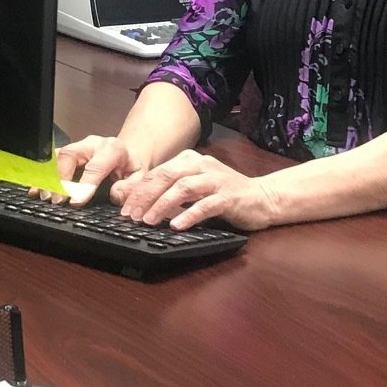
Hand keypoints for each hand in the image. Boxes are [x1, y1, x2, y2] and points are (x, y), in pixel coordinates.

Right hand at [32, 134, 150, 204]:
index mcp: (113, 149)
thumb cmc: (131, 168)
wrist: (127, 154)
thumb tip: (115, 195)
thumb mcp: (140, 177)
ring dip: (49, 178)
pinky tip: (35, 190)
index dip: (85, 183)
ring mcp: (77, 147)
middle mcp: (92, 144)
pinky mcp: (67, 153)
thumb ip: (130, 187)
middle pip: (70, 155)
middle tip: (57, 200)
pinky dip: (42, 176)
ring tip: (43, 196)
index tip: (76, 200)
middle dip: (61, 178)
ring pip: (57, 157)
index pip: (96, 166)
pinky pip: (51, 162)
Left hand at [114, 149, 279, 230]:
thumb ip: (173, 190)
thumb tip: (141, 203)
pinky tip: (176, 225)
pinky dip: (189, 215)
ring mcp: (215, 180)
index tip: (124, 208)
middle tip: (131, 215)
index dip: (138, 190)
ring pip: (183, 189)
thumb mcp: (195, 187)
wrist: (263, 197)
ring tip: (148, 221)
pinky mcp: (228, 197)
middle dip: (145, 196)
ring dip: (162, 205)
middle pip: (166, 177)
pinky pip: (205, 205)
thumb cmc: (224, 194)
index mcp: (188, 160)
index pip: (157, 173)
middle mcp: (200, 165)